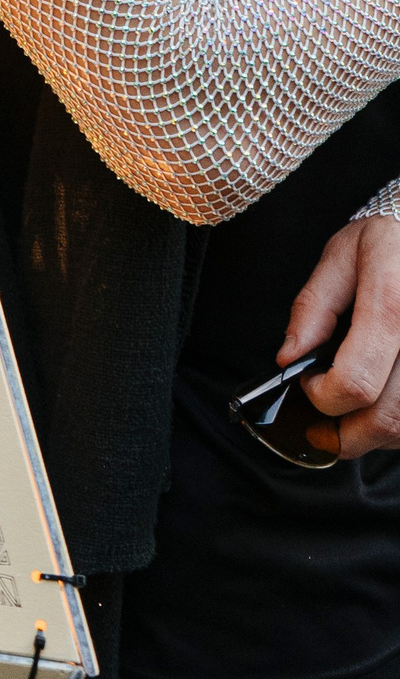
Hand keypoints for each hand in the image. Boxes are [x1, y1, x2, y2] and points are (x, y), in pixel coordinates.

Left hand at [279, 214, 399, 458]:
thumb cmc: (389, 243)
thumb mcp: (341, 256)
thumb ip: (313, 307)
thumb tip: (290, 358)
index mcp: (392, 299)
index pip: (357, 380)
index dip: (324, 396)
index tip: (308, 382)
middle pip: (386, 417)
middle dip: (345, 431)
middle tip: (324, 411)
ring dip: (373, 435)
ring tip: (351, 409)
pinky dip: (396, 426)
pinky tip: (381, 403)